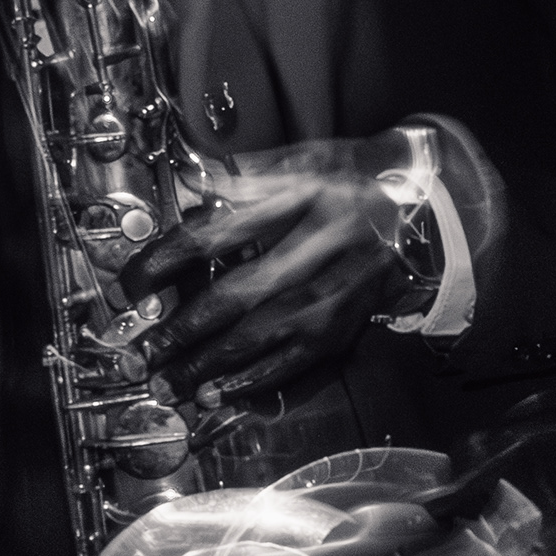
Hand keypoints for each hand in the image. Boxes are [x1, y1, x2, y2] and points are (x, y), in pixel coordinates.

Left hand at [123, 135, 417, 406]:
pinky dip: (250, 382)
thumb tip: (186, 191)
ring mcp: (334, 295)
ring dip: (206, 366)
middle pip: (235, 296)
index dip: (167, 263)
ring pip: (260, 338)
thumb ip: (244, 181)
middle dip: (181, 331)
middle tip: (142, 352)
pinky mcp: (343, 328)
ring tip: (166, 382)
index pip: (217, 235)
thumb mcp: (302, 163)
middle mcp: (319, 250)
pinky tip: (216, 392)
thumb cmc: (352, 181)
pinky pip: (291, 363)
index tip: (133, 285)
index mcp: (300, 200)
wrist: (422, 207)